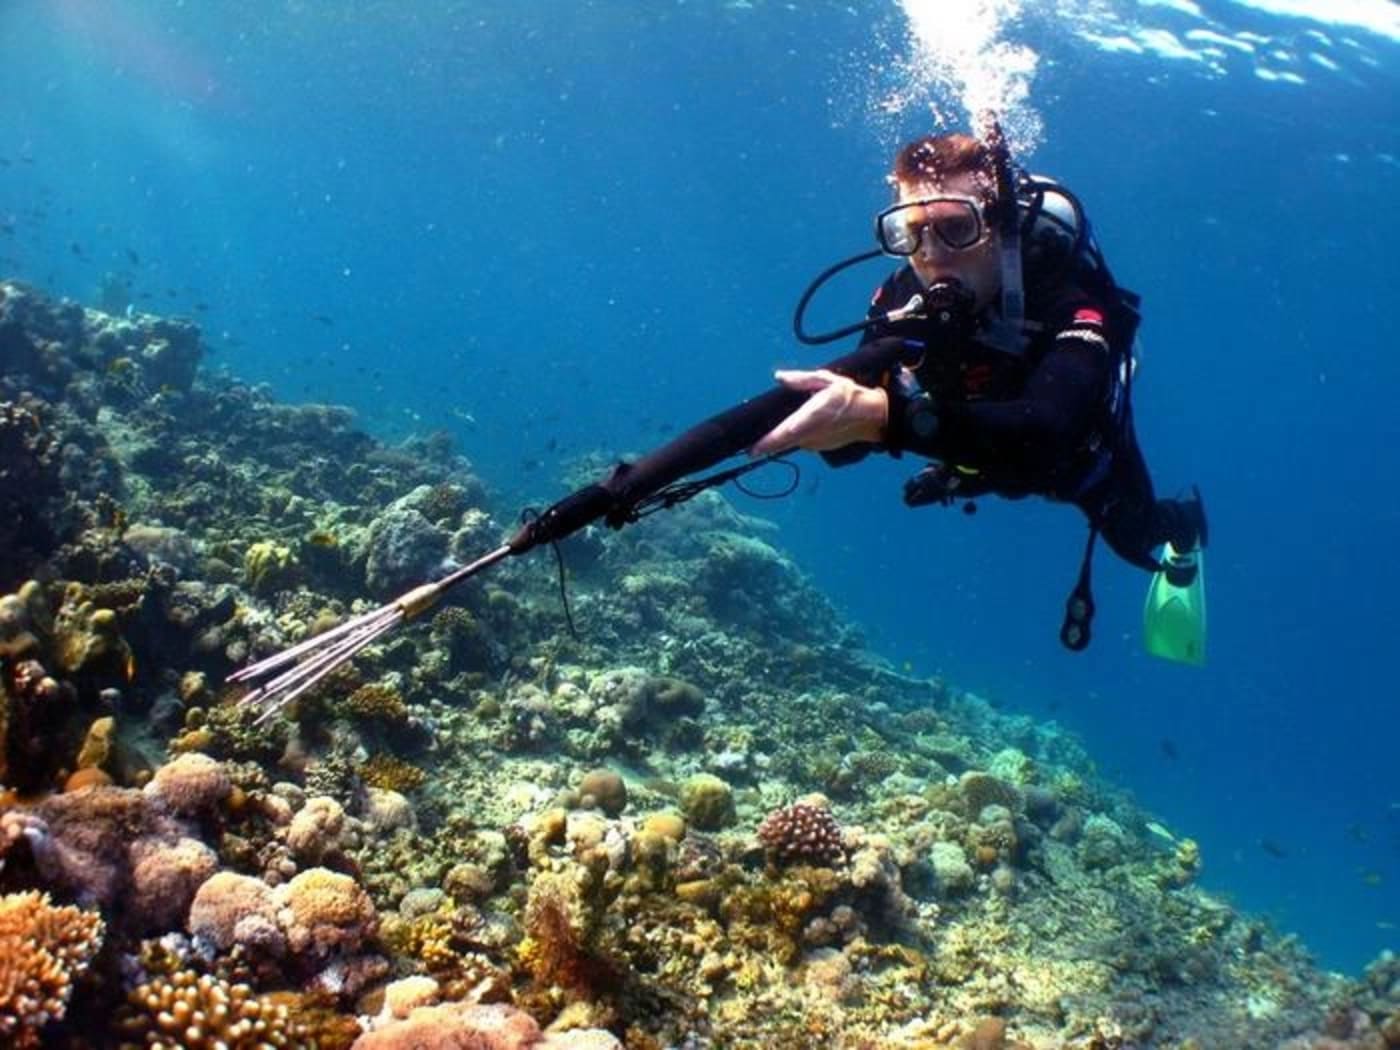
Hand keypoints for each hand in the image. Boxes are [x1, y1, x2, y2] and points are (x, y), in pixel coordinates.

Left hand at [750, 369, 888, 455]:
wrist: (872, 416)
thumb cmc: (849, 395)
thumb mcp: (826, 380)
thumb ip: (802, 379)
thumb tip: (780, 377)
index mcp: (812, 416)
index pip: (786, 432)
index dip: (769, 442)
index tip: (753, 448)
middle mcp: (812, 434)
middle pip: (784, 444)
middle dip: (766, 447)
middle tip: (750, 450)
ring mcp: (817, 443)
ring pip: (792, 444)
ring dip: (779, 443)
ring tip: (763, 443)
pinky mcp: (821, 447)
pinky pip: (802, 443)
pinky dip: (793, 440)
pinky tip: (788, 433)